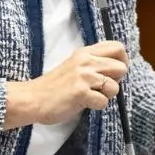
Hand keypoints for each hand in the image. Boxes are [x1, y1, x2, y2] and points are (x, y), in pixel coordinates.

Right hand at [3, 41, 127, 129]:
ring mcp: (83, 76)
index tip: (113, 73)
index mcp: (85, 52)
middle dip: (116, 81)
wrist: (33, 99)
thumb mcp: (75, 66)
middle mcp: (86, 60)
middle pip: (121, 67)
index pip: (117, 47)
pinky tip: (83, 104)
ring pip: (114, 86)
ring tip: (89, 96)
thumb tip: (118, 69)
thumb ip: (94, 64)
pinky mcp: (81, 92)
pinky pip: (104, 102)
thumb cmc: (55, 86)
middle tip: (100, 88)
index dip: (122, 61)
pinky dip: (96, 107)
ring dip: (106, 96)